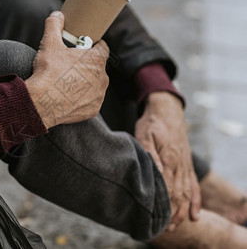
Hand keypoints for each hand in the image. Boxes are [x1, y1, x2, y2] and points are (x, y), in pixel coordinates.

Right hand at [25, 11, 109, 128]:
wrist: (42, 102)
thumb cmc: (48, 72)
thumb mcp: (49, 44)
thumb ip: (54, 25)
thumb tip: (57, 15)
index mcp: (96, 59)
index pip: (102, 47)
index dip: (94, 45)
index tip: (85, 46)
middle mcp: (102, 77)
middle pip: (98, 67)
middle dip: (87, 65)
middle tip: (71, 66)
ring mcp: (99, 95)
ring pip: (96, 85)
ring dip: (87, 82)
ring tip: (69, 82)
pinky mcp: (93, 109)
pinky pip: (91, 101)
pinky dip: (83, 99)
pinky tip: (70, 97)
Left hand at [135, 92, 200, 230]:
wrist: (167, 111)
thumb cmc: (152, 123)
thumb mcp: (145, 135)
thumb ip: (149, 154)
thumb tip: (155, 174)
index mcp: (169, 158)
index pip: (168, 188)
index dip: (163, 205)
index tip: (156, 219)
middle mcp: (180, 165)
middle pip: (178, 195)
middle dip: (172, 214)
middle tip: (164, 229)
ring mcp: (185, 165)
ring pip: (187, 193)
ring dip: (182, 211)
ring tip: (175, 226)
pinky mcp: (187, 164)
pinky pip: (194, 185)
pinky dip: (195, 201)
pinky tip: (194, 214)